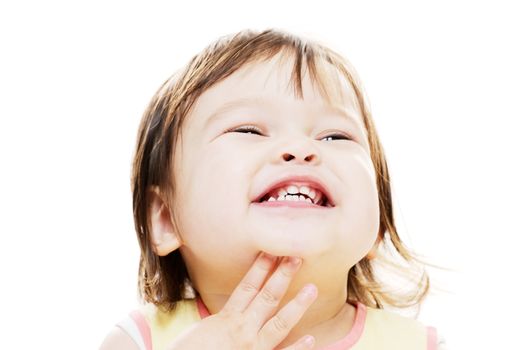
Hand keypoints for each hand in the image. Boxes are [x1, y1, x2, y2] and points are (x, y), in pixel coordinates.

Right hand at [167, 253, 317, 349]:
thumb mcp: (205, 329)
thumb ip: (224, 318)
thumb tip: (237, 306)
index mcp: (226, 318)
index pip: (248, 286)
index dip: (261, 267)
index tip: (273, 250)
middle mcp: (241, 330)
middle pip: (266, 297)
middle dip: (282, 276)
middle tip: (296, 257)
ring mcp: (251, 347)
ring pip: (279, 323)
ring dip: (297, 305)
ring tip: (312, 289)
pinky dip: (296, 348)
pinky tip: (312, 339)